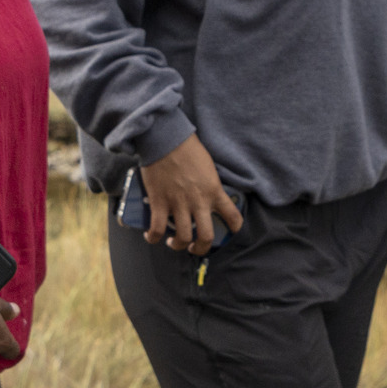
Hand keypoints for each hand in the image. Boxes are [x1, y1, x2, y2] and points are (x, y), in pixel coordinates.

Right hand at [140, 134, 242, 255]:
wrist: (165, 139)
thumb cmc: (187, 148)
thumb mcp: (208, 167)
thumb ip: (210, 184)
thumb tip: (206, 194)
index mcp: (214, 191)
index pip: (233, 215)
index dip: (234, 227)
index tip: (231, 231)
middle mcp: (199, 202)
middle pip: (206, 237)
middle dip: (201, 248)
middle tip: (195, 247)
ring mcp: (178, 204)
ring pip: (183, 238)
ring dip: (178, 245)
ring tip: (174, 242)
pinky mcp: (159, 203)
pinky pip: (157, 229)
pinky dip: (153, 237)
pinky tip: (152, 237)